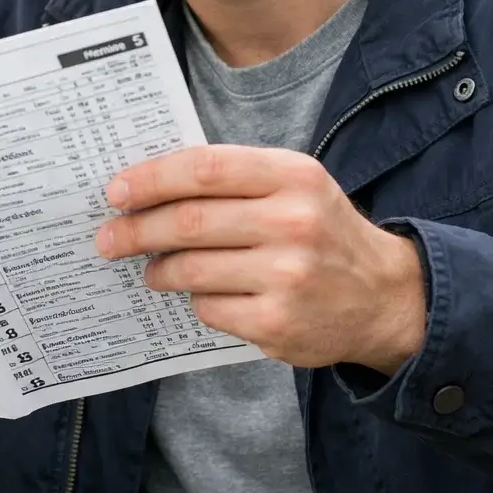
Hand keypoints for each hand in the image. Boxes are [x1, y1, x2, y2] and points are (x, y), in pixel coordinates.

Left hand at [95, 145, 426, 373]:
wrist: (384, 295)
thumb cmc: (322, 230)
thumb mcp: (294, 185)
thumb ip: (234, 178)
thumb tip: (148, 184)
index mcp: (293, 176)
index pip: (204, 169)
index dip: (151, 179)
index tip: (116, 190)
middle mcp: (293, 222)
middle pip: (189, 221)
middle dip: (136, 229)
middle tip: (109, 237)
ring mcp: (286, 276)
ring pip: (191, 269)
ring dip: (158, 269)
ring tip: (151, 268)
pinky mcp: (278, 322)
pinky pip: (209, 307)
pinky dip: (195, 300)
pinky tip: (199, 294)